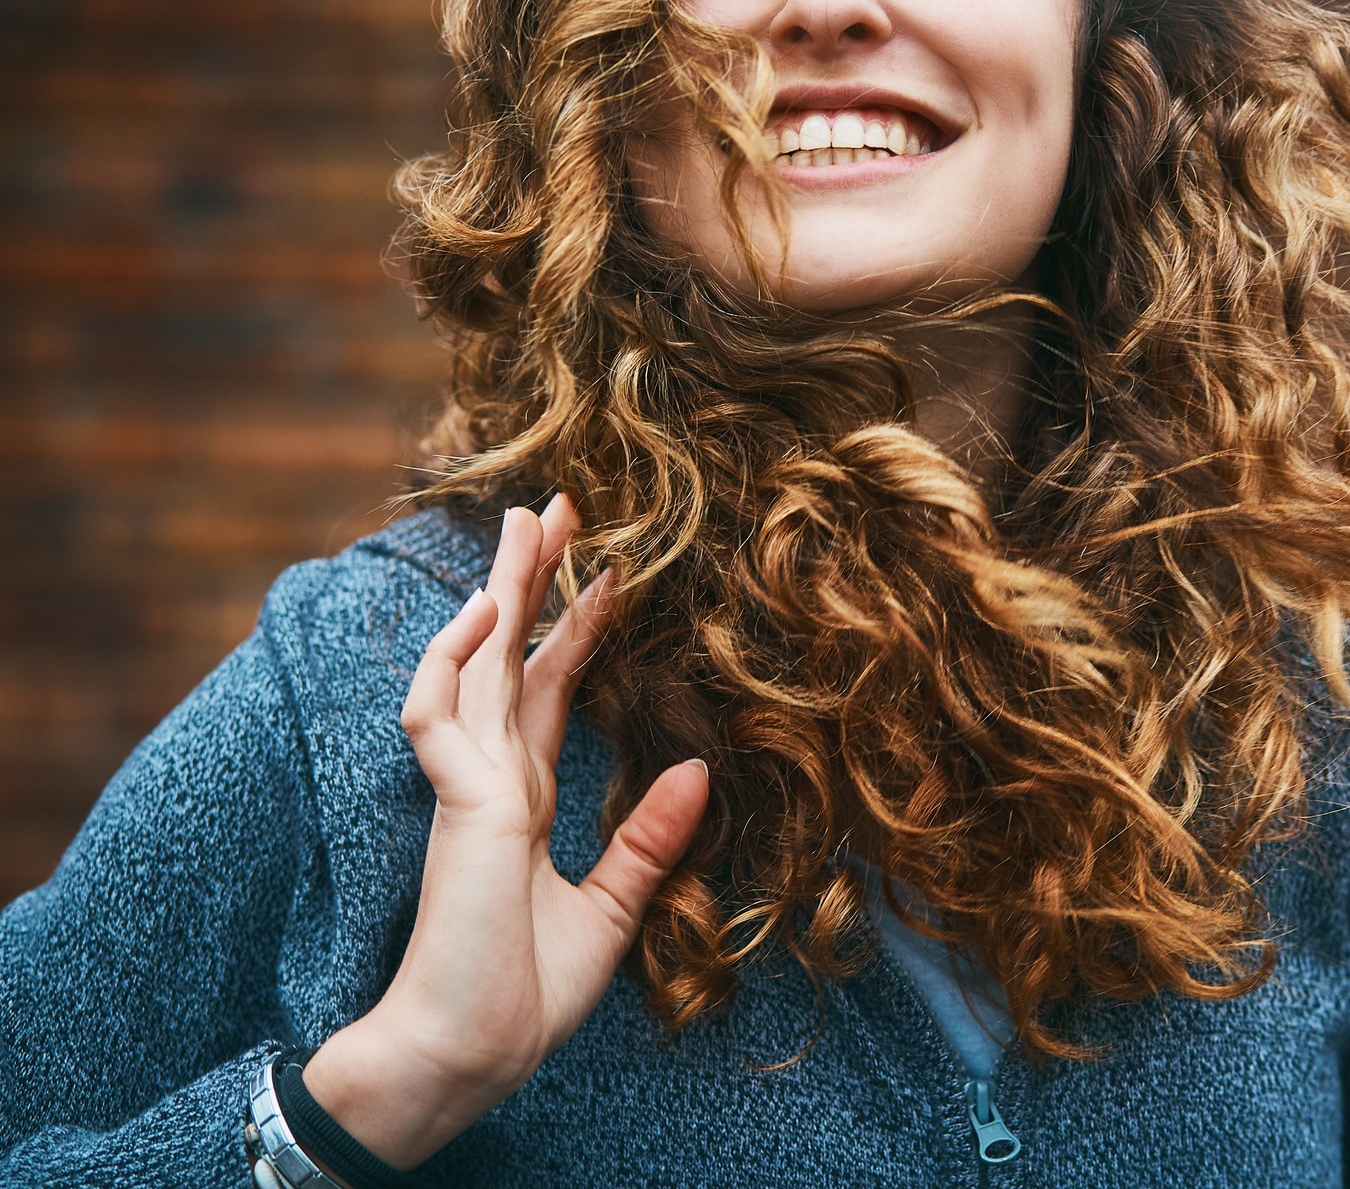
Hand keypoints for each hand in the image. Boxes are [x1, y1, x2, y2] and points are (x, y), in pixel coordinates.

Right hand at [303, 497, 709, 1168]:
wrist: (472, 1053)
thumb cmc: (523, 995)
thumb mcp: (609, 909)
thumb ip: (648, 841)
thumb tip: (699, 774)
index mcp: (521, 798)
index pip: (548, 689)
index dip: (575, 629)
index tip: (610, 571)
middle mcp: (491, 777)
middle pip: (508, 654)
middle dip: (530, 580)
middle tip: (555, 507)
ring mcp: (467, 786)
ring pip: (476, 661)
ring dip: (500, 589)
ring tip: (528, 522)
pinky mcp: (455, 804)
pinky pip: (439, 712)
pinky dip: (456, 658)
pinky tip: (488, 609)